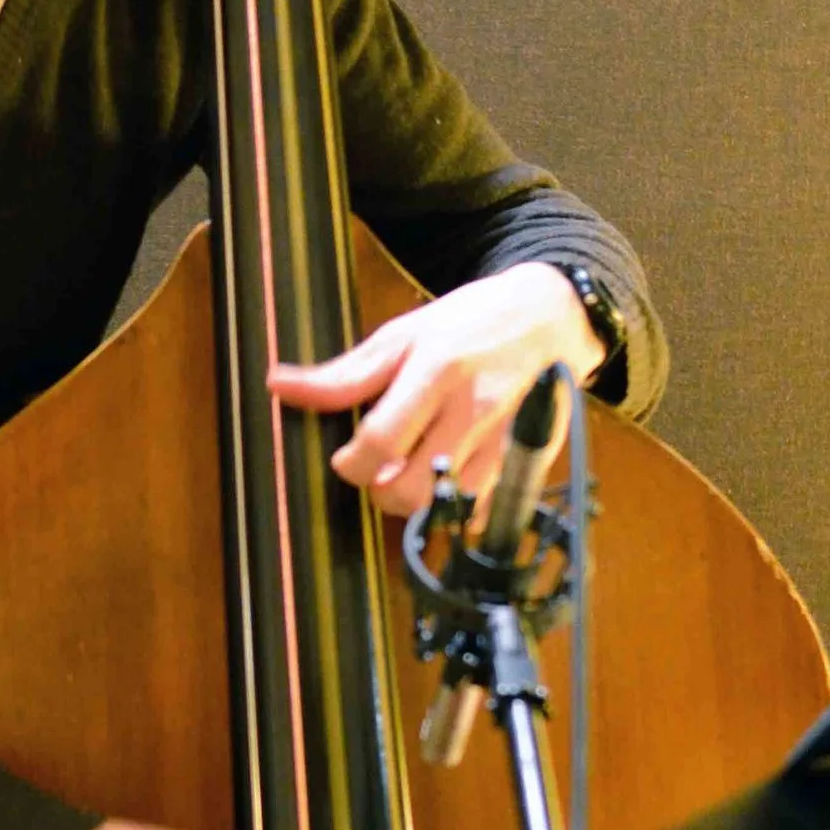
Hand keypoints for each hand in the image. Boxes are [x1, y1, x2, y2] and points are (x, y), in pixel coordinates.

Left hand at [266, 262, 602, 513]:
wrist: (550, 318)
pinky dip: (453, 510)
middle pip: (411, 488)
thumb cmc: (471, 323)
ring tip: (405, 475)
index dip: (350, 464)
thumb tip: (279, 385)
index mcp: (437, 372)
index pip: (380, 443)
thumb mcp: (402, 335)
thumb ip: (344, 374)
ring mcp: (504, 442)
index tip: (345, 457)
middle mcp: (473, 411)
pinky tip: (443, 483)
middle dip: (378, 490)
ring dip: (414, 503)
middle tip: (374, 470)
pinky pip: (480, 511)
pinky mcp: (525, 463)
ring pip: (446, 510)